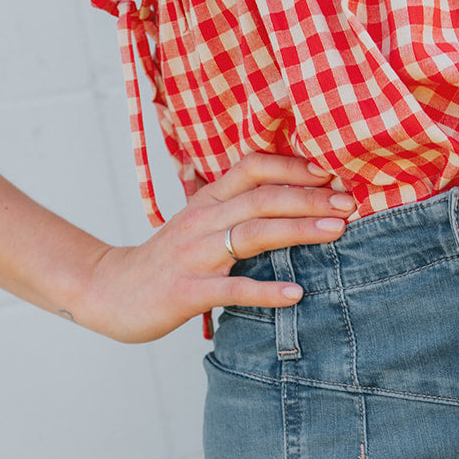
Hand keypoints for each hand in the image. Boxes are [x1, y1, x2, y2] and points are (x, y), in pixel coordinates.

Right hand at [73, 151, 354, 342]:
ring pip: (252, 234)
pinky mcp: (187, 291)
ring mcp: (193, 255)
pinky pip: (232, 288)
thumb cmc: (165, 261)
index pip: (251, 167)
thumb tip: (291, 198)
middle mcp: (201, 221)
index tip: (332, 171)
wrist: (108, 291)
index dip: (292, 166)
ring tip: (336, 232)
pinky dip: (266, 290)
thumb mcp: (198, 224)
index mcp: (206, 201)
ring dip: (298, 229)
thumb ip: (236, 209)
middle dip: (309, 197)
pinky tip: (296, 293)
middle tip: (350, 202)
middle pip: (262, 198)